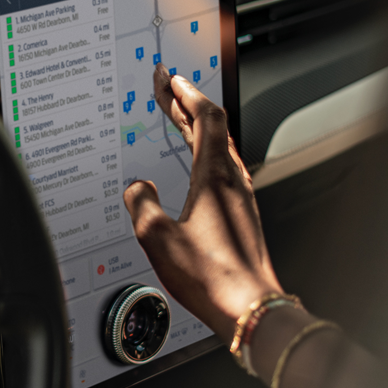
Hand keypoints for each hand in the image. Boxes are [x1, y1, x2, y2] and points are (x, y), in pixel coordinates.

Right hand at [122, 66, 283, 342]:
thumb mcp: (157, 238)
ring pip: (219, 148)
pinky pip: (221, 170)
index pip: (206, 117)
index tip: (170, 79)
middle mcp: (234, 182)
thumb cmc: (211, 277)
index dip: (186, 94)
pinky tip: (193, 167)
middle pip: (213, 128)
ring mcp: (241, 198)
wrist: (250, 308)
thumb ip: (141, 204)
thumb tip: (137, 188)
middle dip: (187, 105)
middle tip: (168, 89)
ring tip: (178, 119)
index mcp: (216, 177)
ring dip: (197, 129)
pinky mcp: (242, 215)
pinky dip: (202, 154)